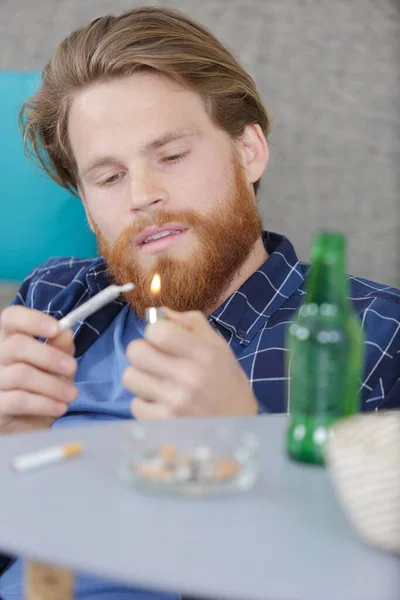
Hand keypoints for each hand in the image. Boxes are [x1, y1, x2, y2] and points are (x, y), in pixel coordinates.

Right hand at [0, 306, 77, 433]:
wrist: (29, 426)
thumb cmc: (41, 388)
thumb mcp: (56, 366)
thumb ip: (60, 348)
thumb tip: (66, 332)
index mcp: (9, 338)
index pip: (11, 317)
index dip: (33, 319)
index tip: (56, 328)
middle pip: (16, 345)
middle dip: (49, 356)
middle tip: (72, 367)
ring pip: (21, 374)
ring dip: (53, 385)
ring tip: (72, 394)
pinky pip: (19, 400)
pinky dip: (45, 403)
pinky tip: (60, 407)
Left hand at [123, 308, 257, 419]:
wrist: (238, 426)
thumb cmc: (226, 381)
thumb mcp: (218, 346)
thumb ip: (189, 323)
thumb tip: (157, 313)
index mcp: (204, 353)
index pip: (157, 330)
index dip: (156, 331)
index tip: (164, 339)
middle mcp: (188, 377)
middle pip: (135, 352)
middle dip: (143, 352)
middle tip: (156, 361)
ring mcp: (174, 403)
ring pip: (130, 377)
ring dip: (142, 378)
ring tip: (159, 383)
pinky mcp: (163, 424)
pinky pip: (134, 405)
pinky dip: (146, 403)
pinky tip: (162, 404)